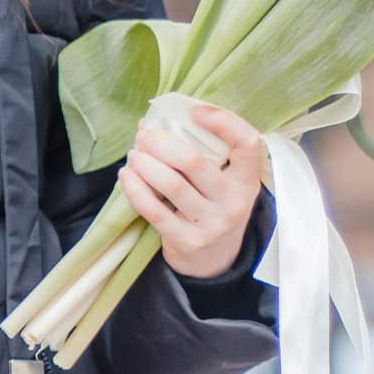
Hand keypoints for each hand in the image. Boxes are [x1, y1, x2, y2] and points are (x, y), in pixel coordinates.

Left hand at [118, 104, 266, 282]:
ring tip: (134, 154)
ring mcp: (210, 224)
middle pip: (194, 161)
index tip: (195, 113)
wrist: (215, 261)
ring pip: (171, 184)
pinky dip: (135, 189)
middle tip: (144, 136)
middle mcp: (232, 202)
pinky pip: (154, 210)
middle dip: (161, 142)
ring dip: (145, 163)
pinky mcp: (186, 240)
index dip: (223, 121)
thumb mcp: (224, 183)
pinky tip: (126, 176)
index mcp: (246, 180)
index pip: (248, 142)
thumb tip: (150, 123)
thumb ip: (202, 153)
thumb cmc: (213, 207)